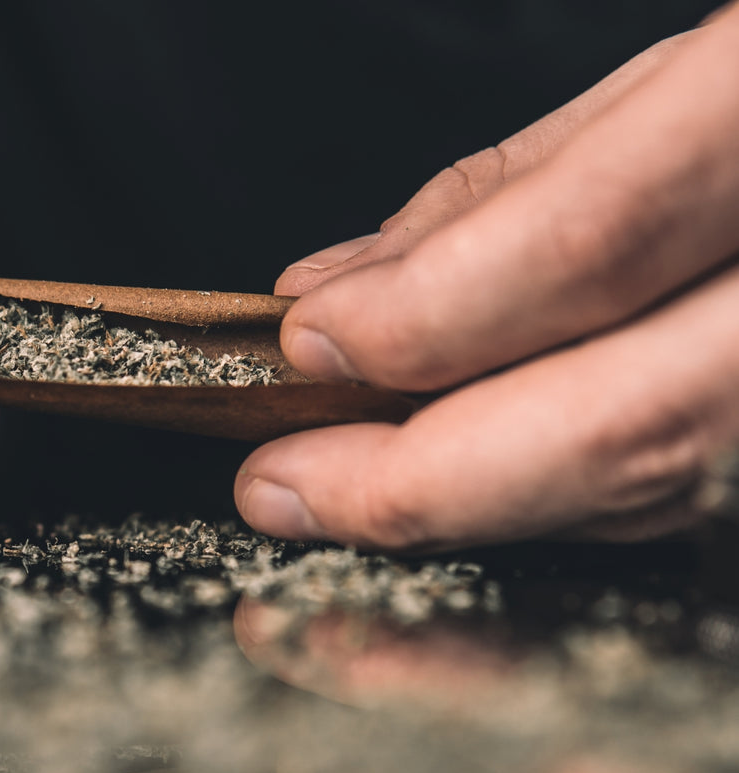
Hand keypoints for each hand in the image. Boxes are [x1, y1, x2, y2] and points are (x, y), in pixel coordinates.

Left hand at [238, 10, 738, 548]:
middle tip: (291, 489)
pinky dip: (597, 495)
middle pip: (633, 425)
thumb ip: (531, 177)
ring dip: (497, 500)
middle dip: (425, 479)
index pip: (593, 241)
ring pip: (676, 484)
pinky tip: (501, 475)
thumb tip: (353, 284)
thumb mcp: (716, 59)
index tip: (305, 344)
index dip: (426, 314)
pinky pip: (720, 487)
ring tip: (369, 486)